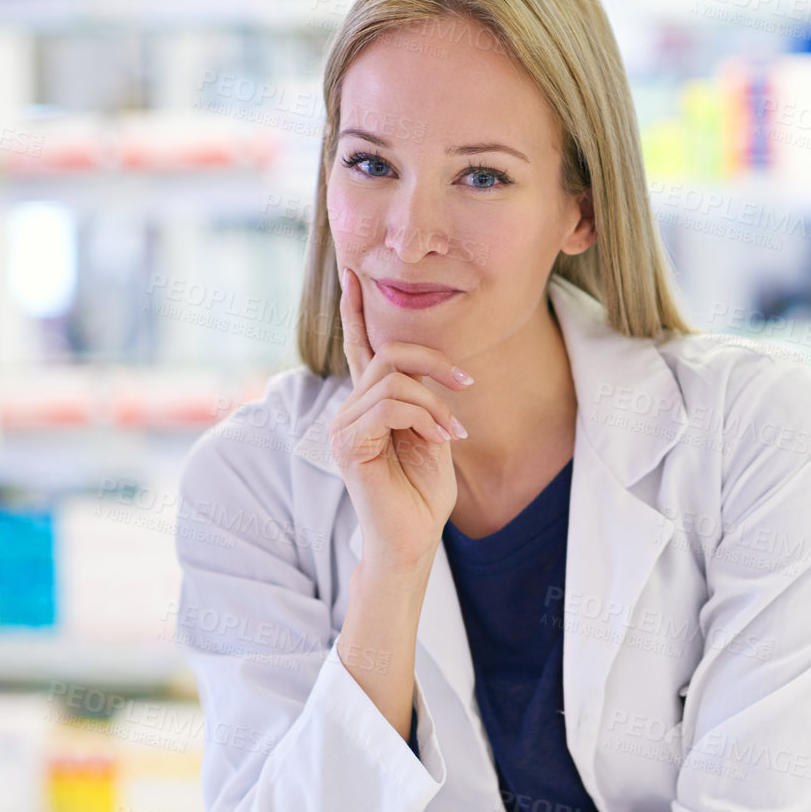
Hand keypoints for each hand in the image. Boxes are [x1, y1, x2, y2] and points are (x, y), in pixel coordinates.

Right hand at [329, 266, 468, 570]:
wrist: (413, 538)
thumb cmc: (423, 494)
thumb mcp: (433, 435)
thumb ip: (424, 401)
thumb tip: (428, 375)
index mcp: (369, 404)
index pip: (359, 347)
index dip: (355, 309)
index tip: (352, 273)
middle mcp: (349, 409)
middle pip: (388, 352)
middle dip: (434, 361)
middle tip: (466, 382)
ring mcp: (344, 425)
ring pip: (393, 379)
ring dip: (434, 401)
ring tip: (453, 431)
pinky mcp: (348, 443)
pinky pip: (390, 405)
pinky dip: (424, 416)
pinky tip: (441, 439)